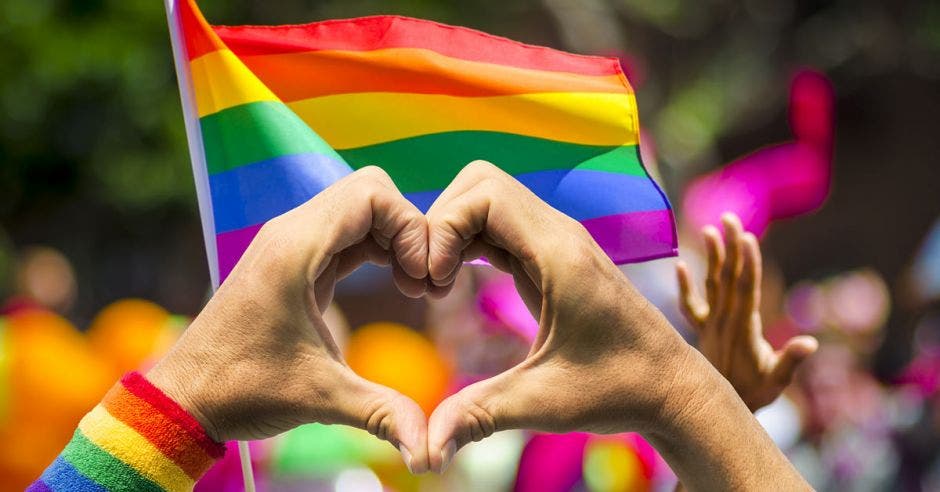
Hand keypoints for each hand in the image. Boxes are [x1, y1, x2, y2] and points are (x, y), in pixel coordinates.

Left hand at [147, 167, 431, 472]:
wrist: (186, 399)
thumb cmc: (242, 391)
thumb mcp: (320, 399)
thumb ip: (381, 413)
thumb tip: (429, 449)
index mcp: (294, 249)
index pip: (371, 194)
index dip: (410, 227)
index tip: (419, 278)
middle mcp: (291, 233)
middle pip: (370, 192)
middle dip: (408, 229)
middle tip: (421, 281)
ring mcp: (290, 244)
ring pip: (359, 209)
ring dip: (394, 238)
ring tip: (412, 286)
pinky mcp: (292, 261)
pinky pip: (346, 232)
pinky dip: (377, 248)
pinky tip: (394, 283)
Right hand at [423, 162, 808, 489]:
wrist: (670, 388)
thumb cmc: (617, 390)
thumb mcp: (543, 403)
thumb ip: (479, 416)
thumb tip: (424, 452)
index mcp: (560, 254)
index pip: (484, 194)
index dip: (443, 228)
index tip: (433, 285)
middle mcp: (559, 234)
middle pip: (480, 183)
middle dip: (440, 223)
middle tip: (428, 281)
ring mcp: (557, 241)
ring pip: (487, 200)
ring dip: (451, 232)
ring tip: (437, 286)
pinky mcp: (552, 257)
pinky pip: (499, 225)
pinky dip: (467, 243)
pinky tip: (455, 284)